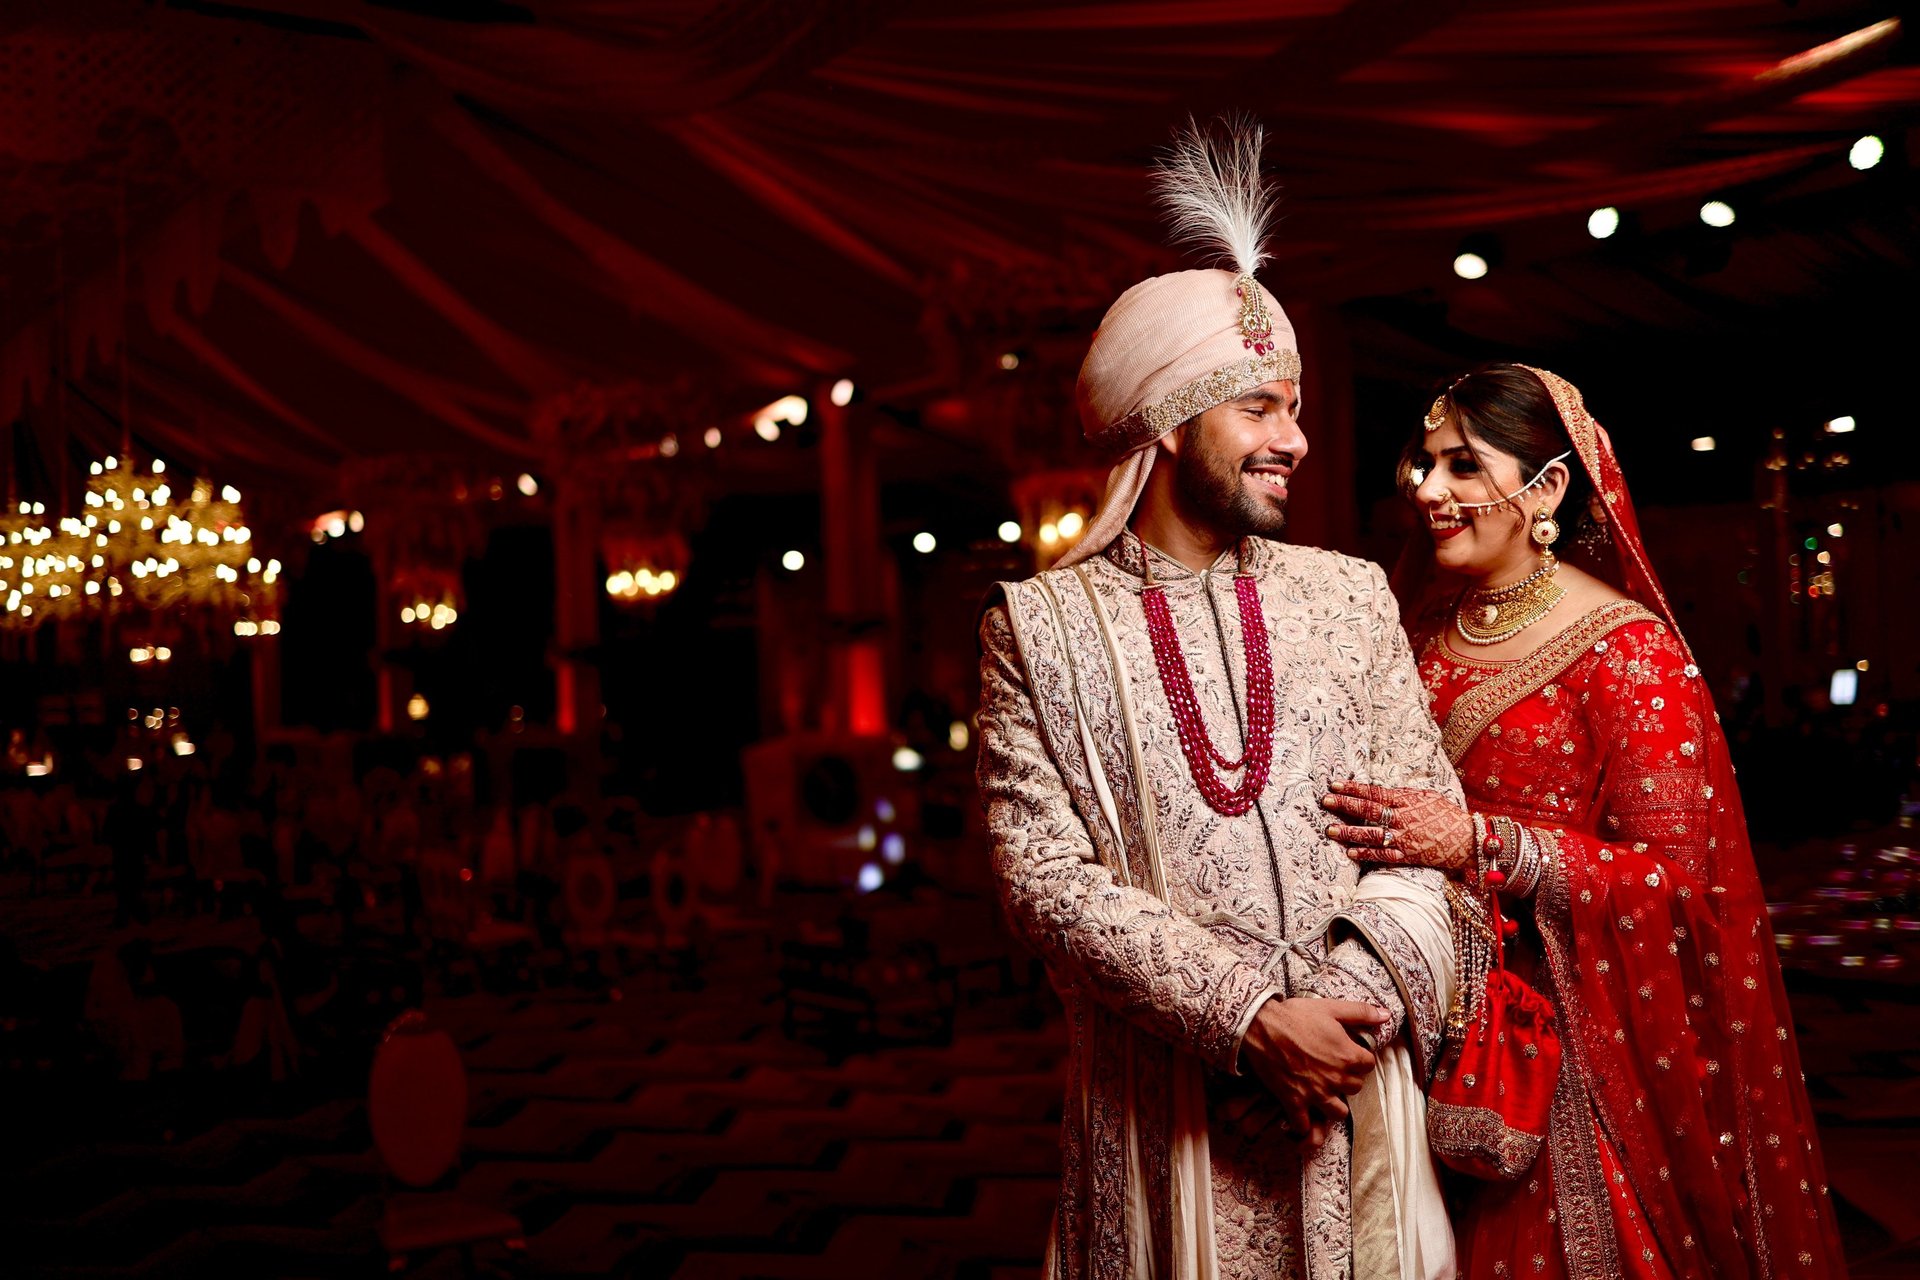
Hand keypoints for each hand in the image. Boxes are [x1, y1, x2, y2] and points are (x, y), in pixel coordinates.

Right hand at [1239, 996, 1386, 1148]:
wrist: (1261, 1025)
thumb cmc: (1295, 1015)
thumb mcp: (1331, 1008)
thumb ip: (1361, 1012)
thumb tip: (1386, 1015)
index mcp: (1348, 1056)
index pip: (1369, 1065)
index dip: (1360, 1058)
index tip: (1348, 1053)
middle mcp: (1335, 1078)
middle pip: (1355, 1088)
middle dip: (1348, 1079)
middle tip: (1334, 1069)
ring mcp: (1315, 1093)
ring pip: (1338, 1112)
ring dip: (1334, 1104)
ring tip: (1325, 1093)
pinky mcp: (1294, 1101)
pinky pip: (1304, 1124)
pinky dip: (1304, 1124)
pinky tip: (1302, 1113)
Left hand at [1321, 781, 1472, 877]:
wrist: (1468, 839)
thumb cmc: (1446, 815)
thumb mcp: (1425, 797)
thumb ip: (1402, 795)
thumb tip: (1380, 792)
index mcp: (1406, 801)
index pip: (1374, 792)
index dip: (1353, 788)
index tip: (1335, 785)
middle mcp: (1402, 818)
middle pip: (1369, 811)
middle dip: (1345, 805)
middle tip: (1325, 801)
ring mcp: (1403, 838)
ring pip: (1371, 834)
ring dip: (1349, 832)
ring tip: (1330, 829)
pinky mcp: (1407, 855)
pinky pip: (1383, 854)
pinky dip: (1366, 854)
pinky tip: (1350, 852)